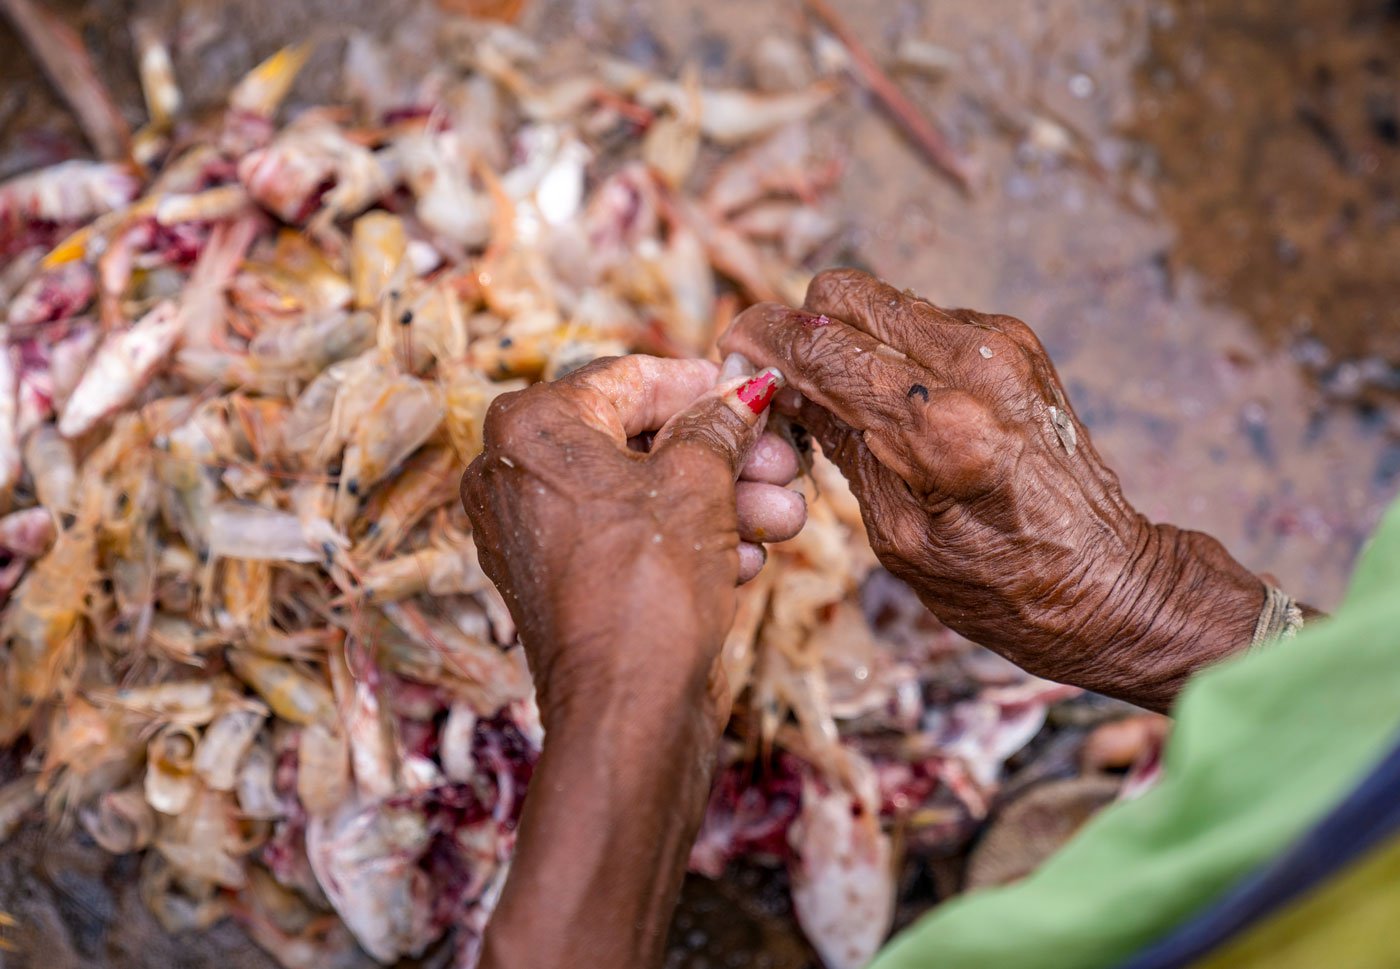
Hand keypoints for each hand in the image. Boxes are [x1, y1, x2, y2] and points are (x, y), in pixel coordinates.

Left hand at [461, 354, 799, 730]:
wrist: (625, 711)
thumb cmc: (648, 585)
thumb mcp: (699, 483)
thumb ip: (719, 424)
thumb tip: (742, 391)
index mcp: (532, 427)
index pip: (629, 379)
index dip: (702, 385)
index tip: (754, 393)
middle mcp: (515, 473)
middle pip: (637, 439)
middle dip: (723, 453)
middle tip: (784, 462)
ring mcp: (532, 531)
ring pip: (640, 494)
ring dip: (721, 501)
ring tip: (786, 516)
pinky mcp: (558, 581)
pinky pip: (625, 538)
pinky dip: (686, 540)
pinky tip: (748, 558)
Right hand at [721, 269, 1264, 711]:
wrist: (1107, 583)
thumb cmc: (1001, 585)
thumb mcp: (896, 534)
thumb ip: (838, 443)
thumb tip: (778, 386)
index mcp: (939, 428)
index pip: (817, 344)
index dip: (758, 342)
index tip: (734, 357)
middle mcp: (973, 366)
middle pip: (842, 293)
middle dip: (800, 330)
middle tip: (787, 383)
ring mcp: (1000, 344)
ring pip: (879, 300)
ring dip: (846, 340)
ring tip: (843, 403)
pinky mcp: (1014, 341)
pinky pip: (922, 320)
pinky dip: (891, 351)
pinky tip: (896, 406)